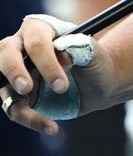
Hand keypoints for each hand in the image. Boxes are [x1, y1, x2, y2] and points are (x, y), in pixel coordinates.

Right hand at [0, 17, 113, 135]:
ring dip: (21, 106)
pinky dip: (30, 120)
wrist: (99, 83)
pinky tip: (51, 127)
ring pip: (3, 85)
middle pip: (6, 54)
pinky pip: (14, 109)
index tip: (60, 84)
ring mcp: (16, 72)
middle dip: (14, 72)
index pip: (36, 42)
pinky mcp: (16, 95)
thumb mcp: (94, 53)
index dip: (46, 63)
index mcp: (41, 30)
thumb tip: (63, 55)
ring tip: (49, 123)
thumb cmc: (95, 62)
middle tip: (26, 88)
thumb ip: (80, 48)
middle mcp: (21, 47)